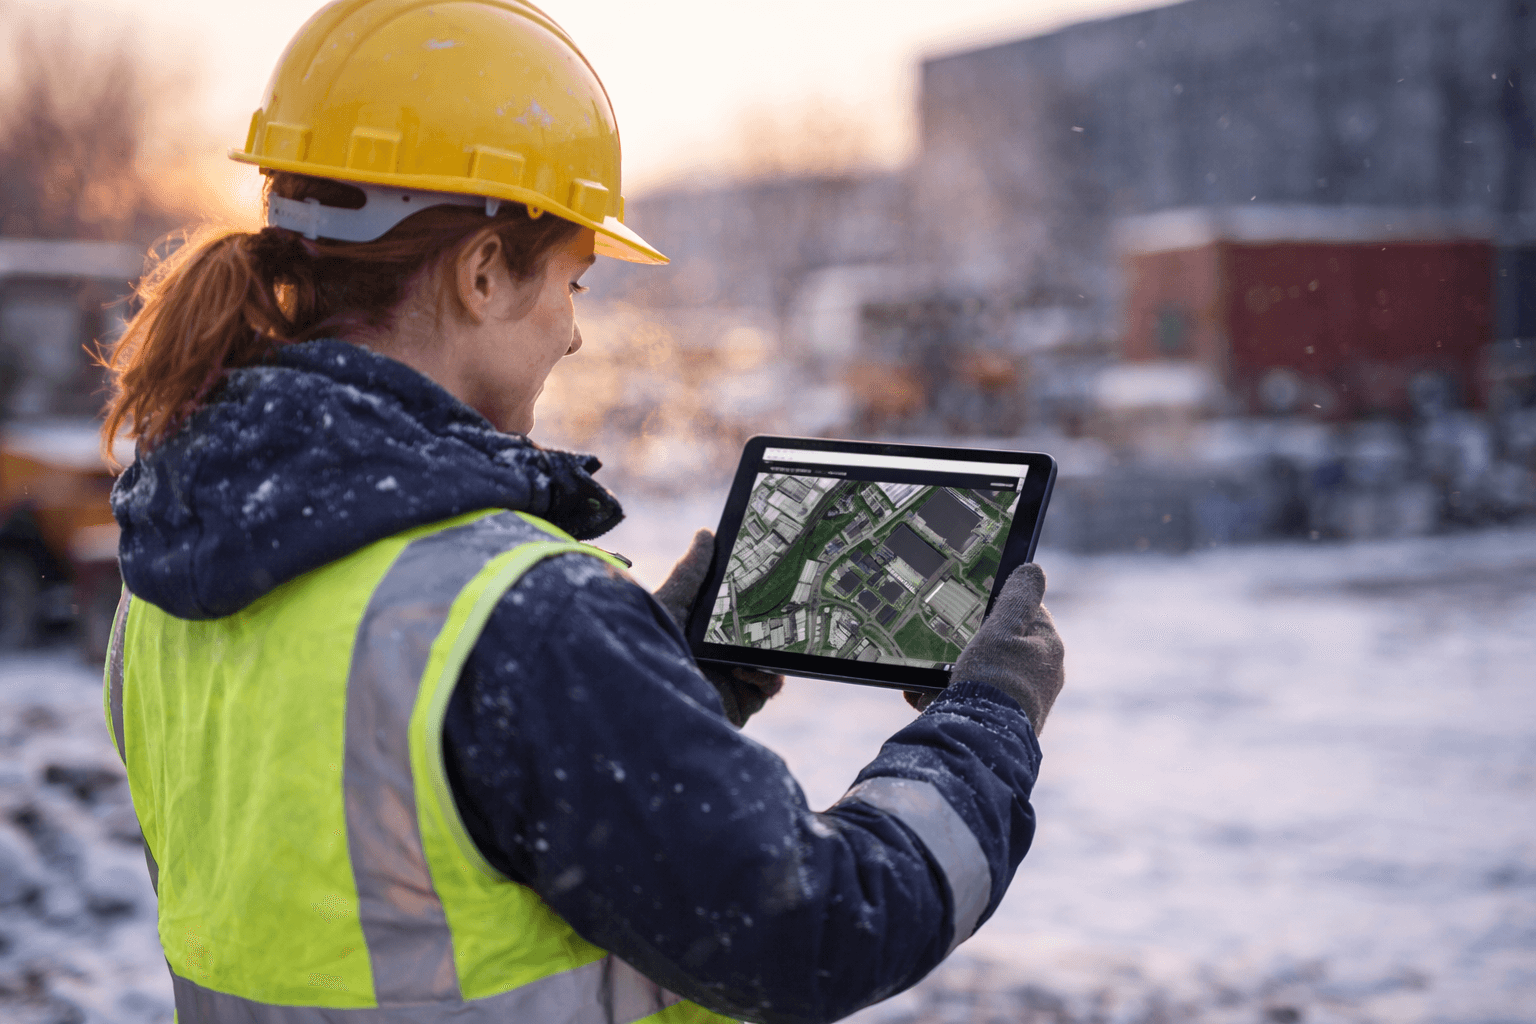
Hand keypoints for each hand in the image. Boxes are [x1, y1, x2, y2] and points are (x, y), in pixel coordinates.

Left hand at [654, 529, 784, 727]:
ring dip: (770, 653)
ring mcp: (731, 681)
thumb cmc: (650, 645)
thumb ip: (691, 571)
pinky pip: (769, 687)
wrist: (648, 689)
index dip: (756, 601)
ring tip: (750, 648)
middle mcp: (718, 658)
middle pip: (759, 638)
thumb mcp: (671, 601)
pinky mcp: (740, 703)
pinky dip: (768, 677)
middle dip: (773, 625)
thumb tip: (706, 533)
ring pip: (770, 663)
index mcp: (703, 633)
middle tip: (784, 608)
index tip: (773, 582)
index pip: (737, 614)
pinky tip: (745, 671)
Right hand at [905, 563, 1063, 733]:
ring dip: (949, 671)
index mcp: (1047, 649)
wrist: (982, 745)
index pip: (1027, 612)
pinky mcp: (1000, 722)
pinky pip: (970, 700)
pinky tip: (923, 697)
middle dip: (965, 644)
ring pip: (979, 673)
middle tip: (941, 646)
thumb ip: (1017, 596)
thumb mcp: (1003, 628)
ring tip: (926, 677)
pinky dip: (946, 696)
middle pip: (999, 644)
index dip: (996, 607)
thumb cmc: (995, 682)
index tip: (971, 610)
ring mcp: (1021, 701)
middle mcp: (1039, 676)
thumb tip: (1033, 570)